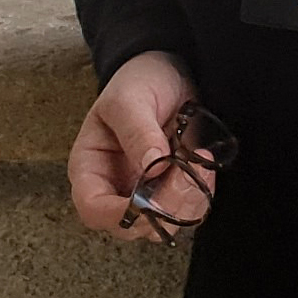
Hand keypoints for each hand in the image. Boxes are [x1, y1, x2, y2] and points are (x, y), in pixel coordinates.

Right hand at [69, 50, 206, 240]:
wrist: (171, 72)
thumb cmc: (139, 82)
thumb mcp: (130, 99)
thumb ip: (138, 132)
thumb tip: (152, 168)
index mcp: (90, 168)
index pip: (93, 208)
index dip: (118, 213)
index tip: (150, 198)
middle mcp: (115, 187)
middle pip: (131, 225)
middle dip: (163, 207)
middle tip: (187, 171)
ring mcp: (145, 192)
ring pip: (162, 224)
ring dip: (187, 202)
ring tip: (201, 161)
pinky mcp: (173, 189)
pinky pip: (187, 210)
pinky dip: (201, 195)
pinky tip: (207, 164)